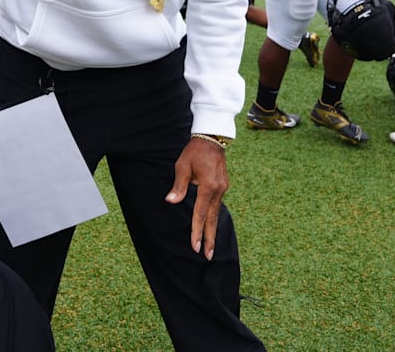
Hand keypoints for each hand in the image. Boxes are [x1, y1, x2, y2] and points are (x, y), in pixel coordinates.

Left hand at [165, 138, 228, 259]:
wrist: (212, 138)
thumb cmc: (194, 151)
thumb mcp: (182, 166)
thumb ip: (178, 186)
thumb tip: (171, 201)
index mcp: (208, 187)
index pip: (200, 214)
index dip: (196, 232)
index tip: (195, 247)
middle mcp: (218, 190)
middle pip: (212, 220)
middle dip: (210, 239)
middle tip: (209, 256)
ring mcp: (223, 188)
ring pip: (216, 214)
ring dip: (213, 230)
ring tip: (211, 246)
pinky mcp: (223, 186)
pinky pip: (217, 206)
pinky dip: (214, 218)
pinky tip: (211, 225)